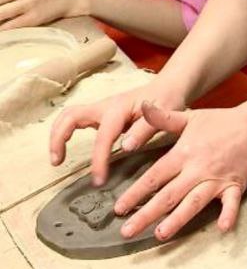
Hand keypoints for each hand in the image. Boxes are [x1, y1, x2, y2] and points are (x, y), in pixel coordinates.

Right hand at [49, 77, 184, 183]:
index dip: (98, 160)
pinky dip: (65, 132)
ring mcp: (100, 109)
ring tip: (56, 158)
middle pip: (70, 116)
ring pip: (69, 116)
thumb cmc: (166, 101)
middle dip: (58, 138)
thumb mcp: (163, 115)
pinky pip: (76, 120)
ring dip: (57, 135)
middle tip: (56, 162)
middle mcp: (104, 107)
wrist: (167, 87)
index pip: (103, 137)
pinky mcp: (100, 114)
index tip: (98, 181)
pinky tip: (67, 148)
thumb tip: (126, 147)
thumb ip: (144, 130)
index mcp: (118, 109)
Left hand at [110, 100, 246, 240]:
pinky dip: (228, 214)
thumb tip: (141, 107)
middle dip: (146, 214)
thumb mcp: (189, 117)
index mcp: (184, 153)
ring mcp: (217, 179)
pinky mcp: (235, 186)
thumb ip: (163, 118)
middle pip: (168, 195)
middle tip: (127, 231)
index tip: (119, 207)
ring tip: (160, 234)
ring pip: (193, 203)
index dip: (135, 192)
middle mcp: (198, 169)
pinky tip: (222, 228)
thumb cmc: (221, 122)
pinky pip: (231, 202)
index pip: (155, 176)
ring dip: (177, 219)